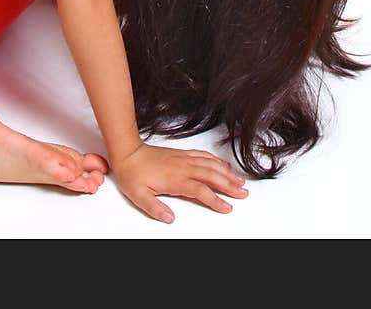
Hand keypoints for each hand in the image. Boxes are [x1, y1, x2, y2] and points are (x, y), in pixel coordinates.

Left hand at [111, 142, 248, 223]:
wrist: (127, 152)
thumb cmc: (132, 173)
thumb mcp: (139, 196)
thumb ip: (155, 208)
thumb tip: (170, 218)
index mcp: (176, 179)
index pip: (201, 191)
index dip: (215, 200)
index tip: (227, 207)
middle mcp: (183, 168)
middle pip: (211, 176)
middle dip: (229, 185)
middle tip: (243, 193)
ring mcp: (183, 159)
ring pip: (210, 165)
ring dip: (226, 173)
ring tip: (239, 181)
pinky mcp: (181, 154)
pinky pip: (202, 155)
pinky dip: (215, 160)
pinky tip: (222, 164)